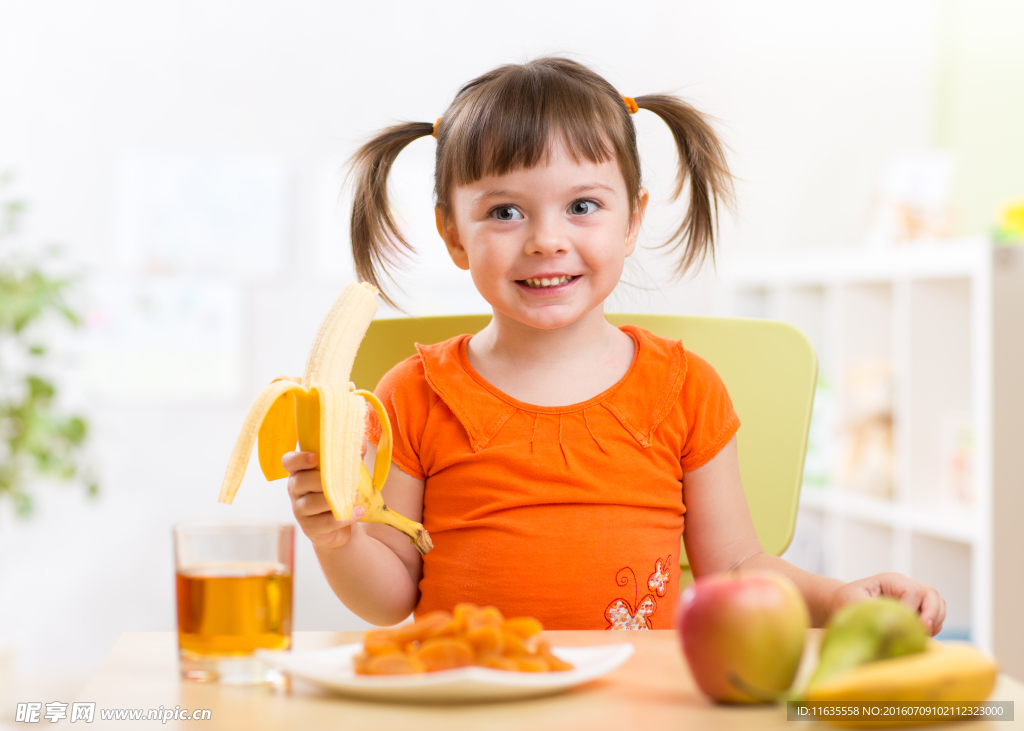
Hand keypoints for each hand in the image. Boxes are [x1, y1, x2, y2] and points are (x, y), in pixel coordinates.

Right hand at [283, 443, 366, 549]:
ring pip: (310, 503)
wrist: (343, 523)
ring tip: (356, 495)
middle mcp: (295, 489)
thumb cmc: (341, 489)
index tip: (315, 457)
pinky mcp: (311, 528)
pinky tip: (359, 511)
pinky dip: (343, 517)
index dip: (298, 458)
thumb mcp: (346, 469)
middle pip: (300, 482)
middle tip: (344, 478)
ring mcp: (300, 510)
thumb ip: (351, 453)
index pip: (289, 462)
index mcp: (300, 471)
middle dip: (321, 479)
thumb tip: (361, 439)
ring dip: (333, 499)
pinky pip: (324, 523)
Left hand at [829, 572, 945, 635]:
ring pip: (938, 605)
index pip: (913, 591)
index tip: (905, 624)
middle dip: (932, 614)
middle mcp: (905, 587)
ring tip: (922, 635)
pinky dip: (934, 628)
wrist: (843, 605)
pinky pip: (935, 617)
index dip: (912, 608)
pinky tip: (920, 636)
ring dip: (935, 621)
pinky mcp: (916, 610)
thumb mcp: (852, 602)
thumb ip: (871, 608)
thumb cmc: (846, 601)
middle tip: (923, 631)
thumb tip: (891, 621)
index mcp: (891, 581)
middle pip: (932, 594)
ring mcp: (913, 598)